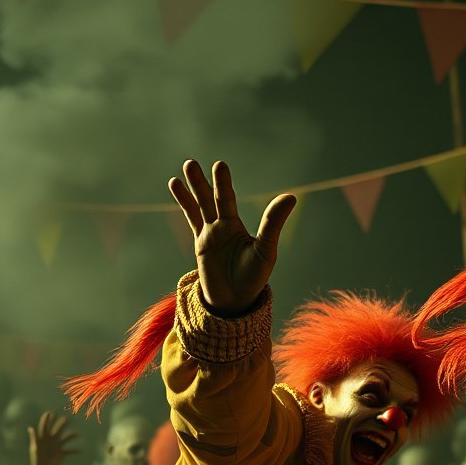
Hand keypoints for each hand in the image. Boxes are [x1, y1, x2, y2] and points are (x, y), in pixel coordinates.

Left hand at [27, 412, 78, 464]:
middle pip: (57, 429)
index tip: (49, 413)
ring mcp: (57, 446)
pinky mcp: (62, 453)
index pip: (45, 426)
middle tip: (65, 418)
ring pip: (66, 438)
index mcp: (43, 438)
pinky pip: (70, 450)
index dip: (47, 420)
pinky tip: (80, 451)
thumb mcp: (35, 448)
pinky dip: (75, 450)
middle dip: (61, 424)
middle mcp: (51, 440)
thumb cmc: (36, 459)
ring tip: (76, 433)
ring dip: (71, 435)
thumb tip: (30, 428)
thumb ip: (34, 438)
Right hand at [168, 159, 295, 314]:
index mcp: (237, 226)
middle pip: (211, 199)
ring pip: (199, 206)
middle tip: (192, 163)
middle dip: (203, 182)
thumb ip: (273, 223)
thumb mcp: (265, 249)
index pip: (227, 199)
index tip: (219, 166)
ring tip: (186, 166)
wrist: (235, 301)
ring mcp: (210, 234)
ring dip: (193, 188)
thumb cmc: (254, 277)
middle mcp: (224, 226)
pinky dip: (185, 203)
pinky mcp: (200, 244)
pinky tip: (175, 185)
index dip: (222, 184)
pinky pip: (192, 219)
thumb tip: (291, 196)